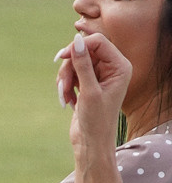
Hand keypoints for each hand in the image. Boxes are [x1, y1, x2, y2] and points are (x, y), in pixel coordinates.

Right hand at [58, 24, 129, 162]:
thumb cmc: (96, 120)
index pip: (97, 42)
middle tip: (62, 85)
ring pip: (75, 62)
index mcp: (121, 67)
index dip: (78, 47)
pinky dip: (65, 84)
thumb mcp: (89, 91)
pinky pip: (72, 72)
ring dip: (65, 78)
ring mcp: (100, 74)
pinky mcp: (89, 82)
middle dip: (69, 67)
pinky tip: (67, 100)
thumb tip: (76, 39)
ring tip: (63, 96)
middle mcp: (113, 68)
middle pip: (83, 51)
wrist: (92, 143)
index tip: (61, 58)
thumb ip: (83, 64)